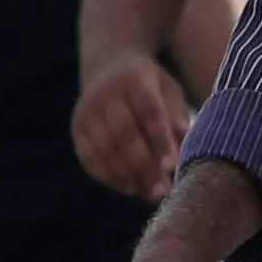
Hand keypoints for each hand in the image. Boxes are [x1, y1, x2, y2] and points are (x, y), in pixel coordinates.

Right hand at [69, 57, 190, 200]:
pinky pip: (89, 158)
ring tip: (149, 193)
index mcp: (135, 79)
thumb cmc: (150, 86)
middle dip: (144, 165)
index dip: (159, 140)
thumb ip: (177, 116)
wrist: (108, 68)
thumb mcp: (169, 91)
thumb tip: (185, 141)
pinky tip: (129, 187)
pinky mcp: (76, 128)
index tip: (172, 166)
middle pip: (124, 134)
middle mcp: (106, 94)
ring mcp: (87, 111)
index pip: (148, 112)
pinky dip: (109, 176)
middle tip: (162, 189)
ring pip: (105, 149)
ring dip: (128, 175)